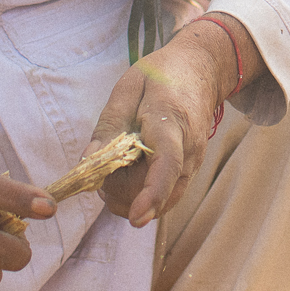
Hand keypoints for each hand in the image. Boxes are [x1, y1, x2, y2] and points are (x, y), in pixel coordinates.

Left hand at [87, 13, 263, 227]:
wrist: (200, 72)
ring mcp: (193, 165)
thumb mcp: (128, 88)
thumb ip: (109, 124)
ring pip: (159, 203)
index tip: (136, 218)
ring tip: (118, 162)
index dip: (152, 194)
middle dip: (118, 187)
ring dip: (129, 195)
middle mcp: (188, 151)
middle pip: (151, 190)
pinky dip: (141, 195)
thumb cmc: (161, 75)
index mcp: (171, 122)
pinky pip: (165, 200)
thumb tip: (88, 162)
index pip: (166, 165)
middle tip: (106, 157)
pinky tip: (131, 171)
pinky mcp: (190, 174)